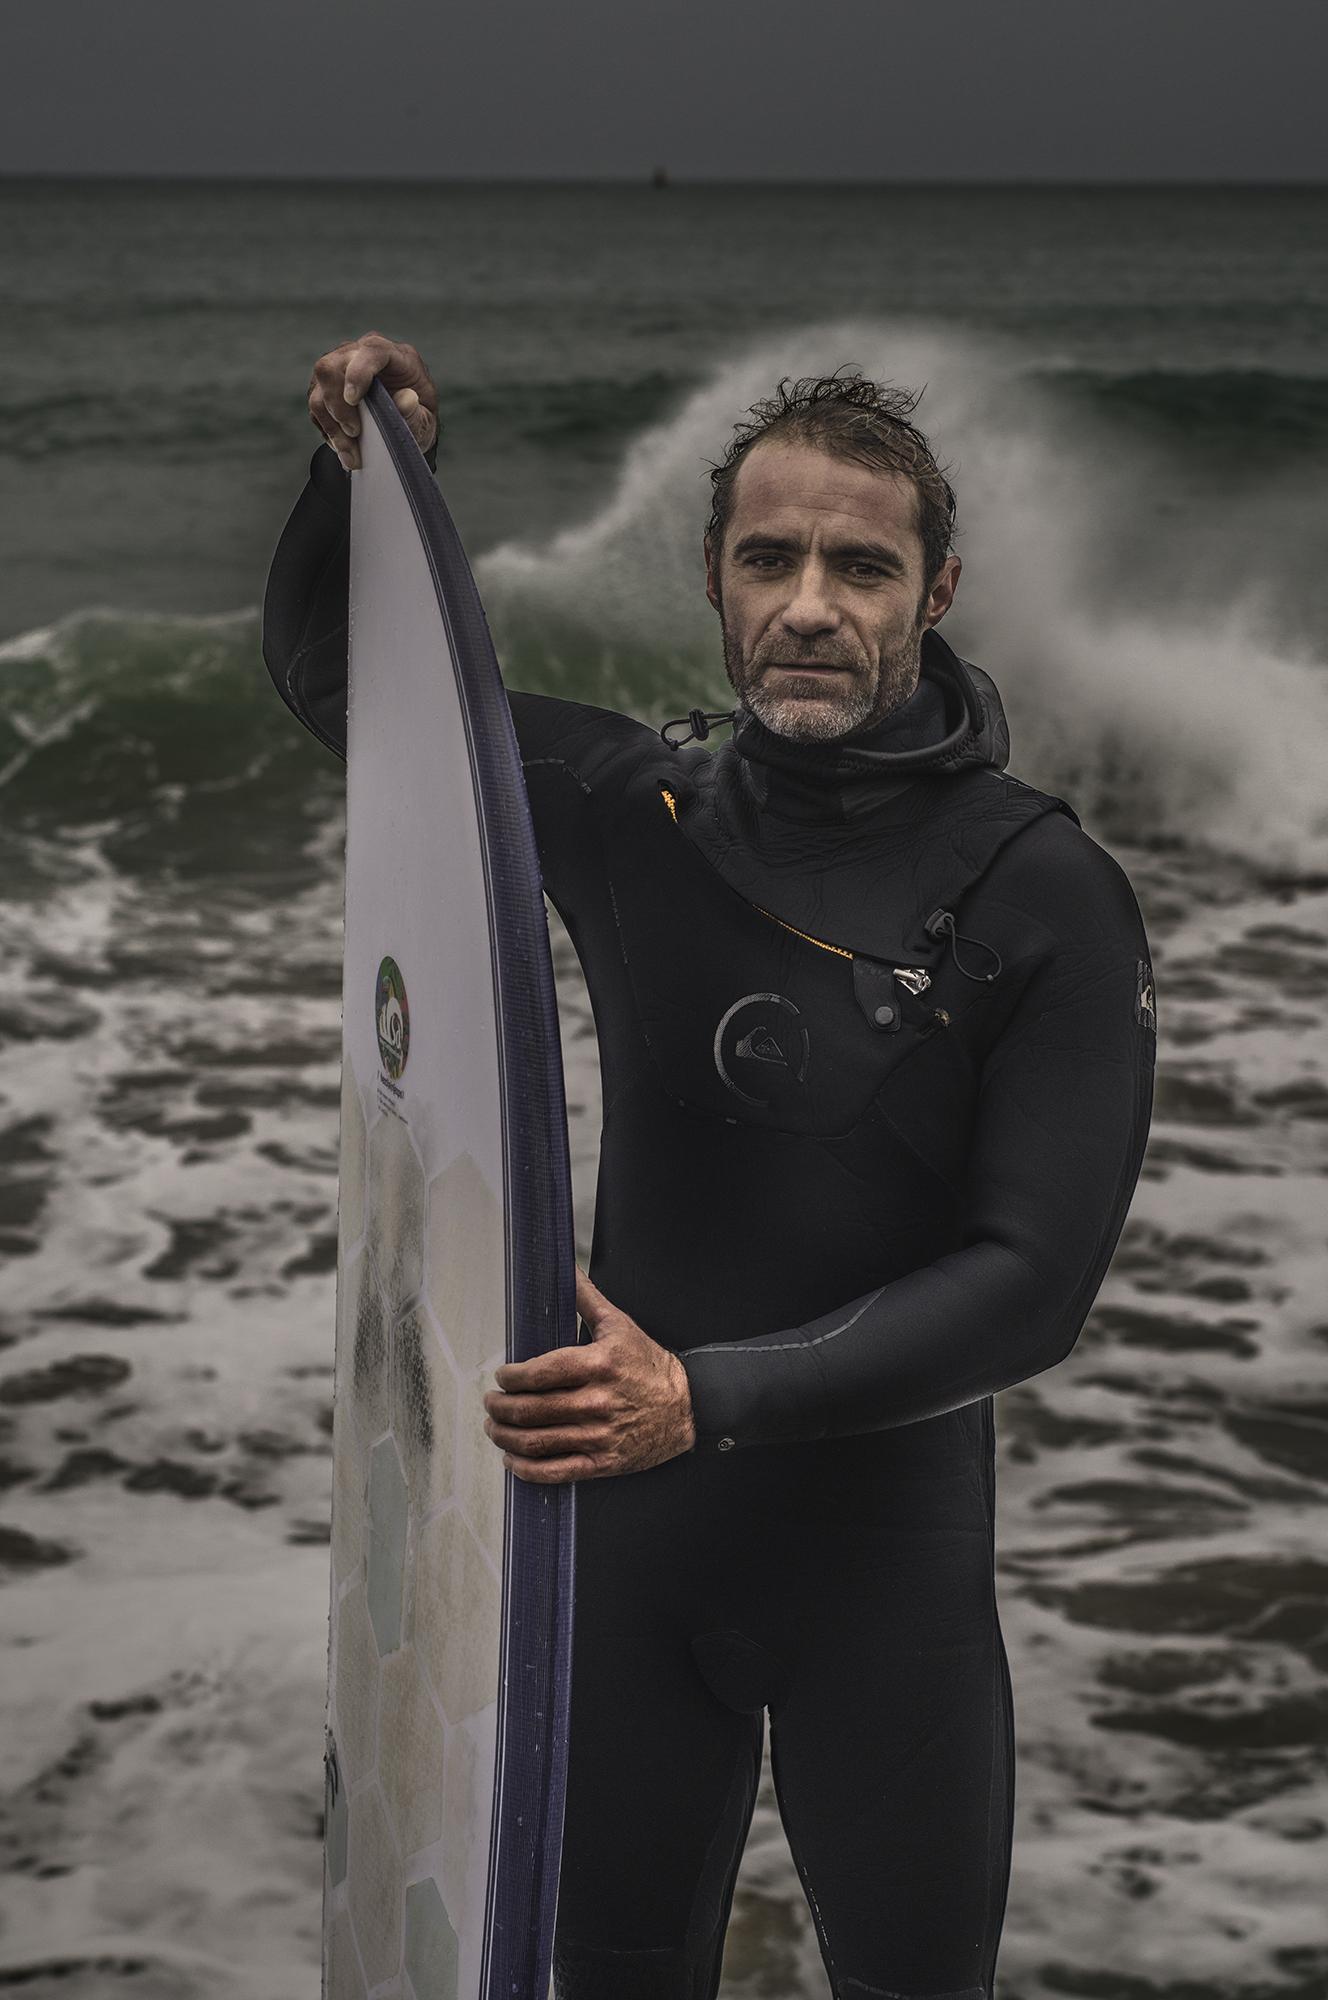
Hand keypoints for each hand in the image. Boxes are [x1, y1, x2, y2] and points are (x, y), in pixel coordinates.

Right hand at [307, 330, 438, 469]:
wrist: (402, 425)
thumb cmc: (416, 417)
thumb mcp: (425, 421)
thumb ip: (416, 412)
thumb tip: (406, 399)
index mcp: (395, 356)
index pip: (372, 350)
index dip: (358, 372)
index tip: (353, 399)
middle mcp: (360, 354)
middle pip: (331, 368)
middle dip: (338, 406)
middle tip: (354, 434)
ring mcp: (339, 368)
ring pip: (318, 390)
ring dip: (332, 426)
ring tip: (351, 453)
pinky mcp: (324, 387)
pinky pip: (315, 407)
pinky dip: (328, 431)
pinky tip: (345, 447)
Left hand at [482, 1268, 696, 1482]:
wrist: (688, 1406)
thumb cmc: (649, 1364)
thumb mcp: (619, 1325)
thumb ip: (586, 1298)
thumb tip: (565, 1268)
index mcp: (598, 1365)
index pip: (541, 1373)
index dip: (512, 1377)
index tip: (502, 1376)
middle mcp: (597, 1402)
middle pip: (532, 1410)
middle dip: (501, 1408)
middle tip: (491, 1402)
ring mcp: (599, 1436)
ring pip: (538, 1442)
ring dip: (506, 1437)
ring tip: (494, 1427)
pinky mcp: (603, 1462)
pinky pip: (556, 1472)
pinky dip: (527, 1469)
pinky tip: (513, 1459)